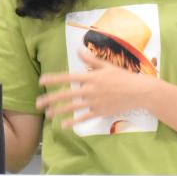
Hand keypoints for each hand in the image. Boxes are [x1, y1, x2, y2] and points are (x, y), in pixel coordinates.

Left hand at [36, 48, 156, 128]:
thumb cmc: (123, 77)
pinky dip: (73, 122)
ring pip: (73, 107)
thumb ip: (91, 60)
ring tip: (48, 114)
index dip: (54, 79)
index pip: (68, 77)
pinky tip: (63, 125)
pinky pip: (84, 117)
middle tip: (38, 102)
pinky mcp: (100, 112)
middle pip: (67, 94)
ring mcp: (95, 102)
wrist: (139, 91)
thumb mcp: (107, 66)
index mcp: (91, 77)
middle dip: (50, 98)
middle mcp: (90, 90)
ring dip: (59, 111)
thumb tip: (78, 50)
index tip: (42, 81)